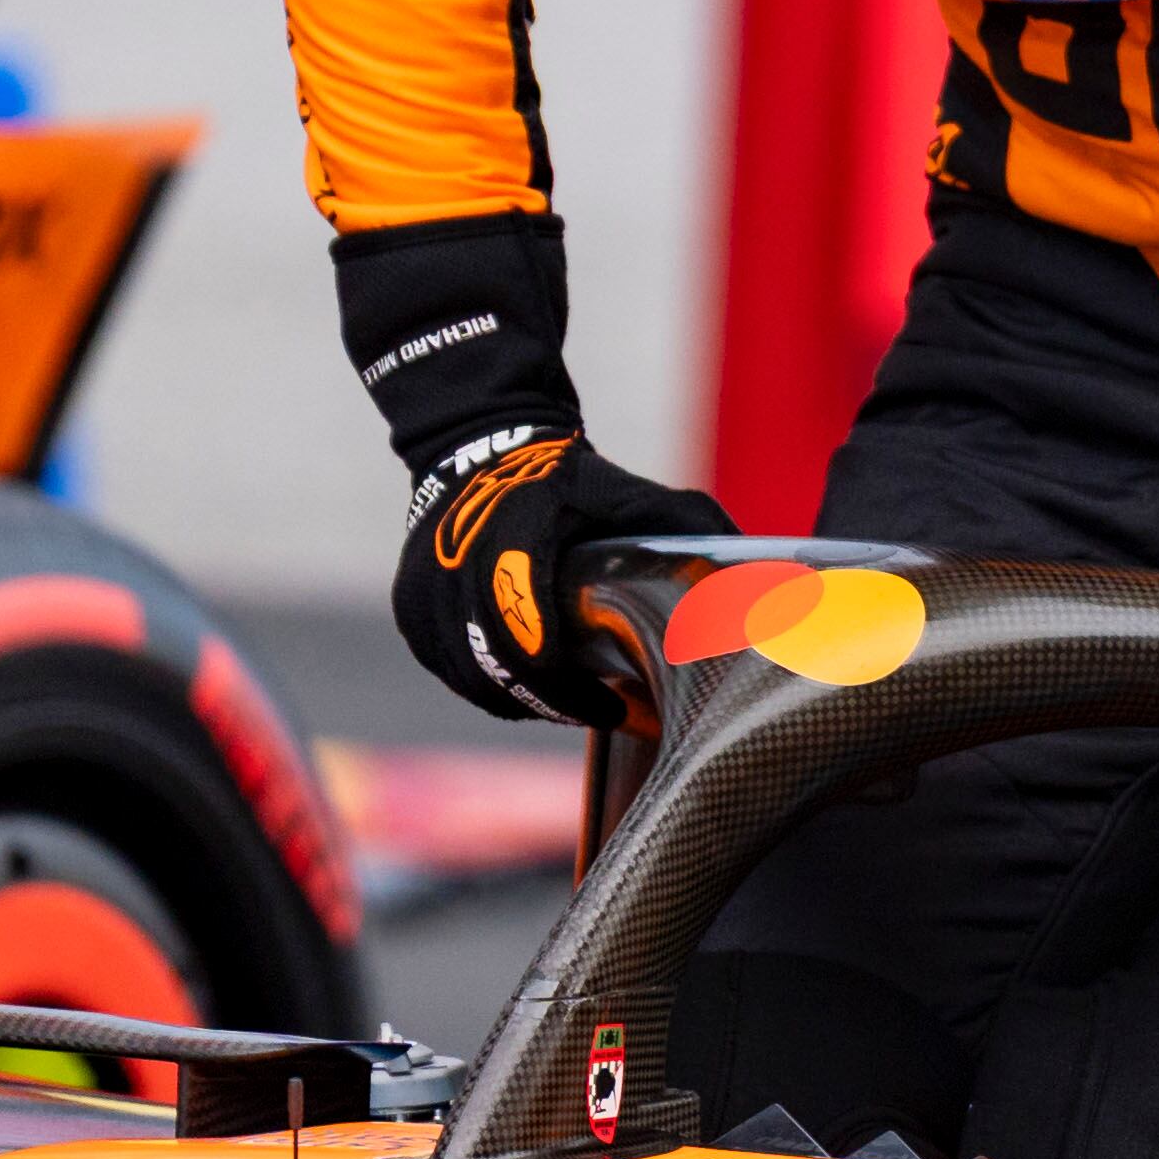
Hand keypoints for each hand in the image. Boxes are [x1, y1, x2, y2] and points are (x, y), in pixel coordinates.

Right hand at [392, 426, 728, 724]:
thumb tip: (749, 567)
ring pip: (470, 680)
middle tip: (600, 714)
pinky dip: (489, 687)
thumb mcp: (623, 488)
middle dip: (552, 703)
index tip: (611, 706)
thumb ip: (681, 522)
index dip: (567, 687)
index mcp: (513, 537)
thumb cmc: (564, 474)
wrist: (479, 444)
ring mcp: (424, 592)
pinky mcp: (409, 610)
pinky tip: (530, 689)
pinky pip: (449, 670)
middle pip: (499, 670)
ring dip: (522, 701)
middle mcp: (457, 568)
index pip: (530, 635)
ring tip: (571, 705)